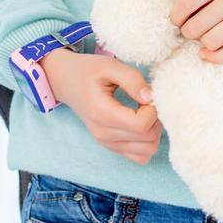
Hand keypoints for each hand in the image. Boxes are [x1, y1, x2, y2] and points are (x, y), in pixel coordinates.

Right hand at [40, 49, 161, 164]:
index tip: (147, 96)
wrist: (66, 81)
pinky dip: (146, 143)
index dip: (153, 111)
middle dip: (156, 121)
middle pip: (148, 141)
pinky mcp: (110, 146)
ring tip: (144, 113)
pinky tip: (140, 124)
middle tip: (147, 103)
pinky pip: (139, 157)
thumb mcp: (110, 65)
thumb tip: (151, 98)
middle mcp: (103, 134)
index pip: (141, 125)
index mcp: (102, 113)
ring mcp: (106, 143)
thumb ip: (133, 80)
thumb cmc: (88, 71)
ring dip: (153, 133)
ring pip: (147, 152)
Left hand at [170, 0, 222, 64]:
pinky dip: (215, 57)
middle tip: (191, 29)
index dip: (175, 16)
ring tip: (204, 37)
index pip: (186, 2)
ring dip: (202, 43)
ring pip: (211, 41)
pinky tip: (207, 54)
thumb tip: (182, 11)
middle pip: (196, 26)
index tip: (176, 20)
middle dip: (187, 31)